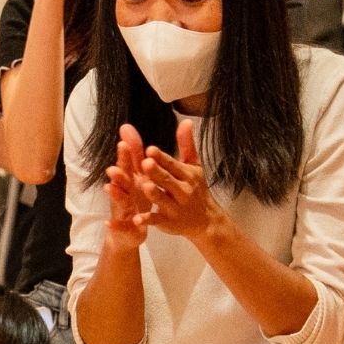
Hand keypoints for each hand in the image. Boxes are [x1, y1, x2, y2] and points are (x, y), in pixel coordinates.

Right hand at [103, 125, 154, 249]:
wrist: (130, 232)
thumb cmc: (136, 200)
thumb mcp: (139, 176)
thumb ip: (136, 153)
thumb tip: (128, 126)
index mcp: (132, 179)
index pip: (129, 162)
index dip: (127, 152)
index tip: (124, 138)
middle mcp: (125, 191)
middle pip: (122, 180)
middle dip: (118, 171)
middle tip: (114, 162)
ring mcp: (123, 209)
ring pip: (119, 200)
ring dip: (114, 194)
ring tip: (108, 187)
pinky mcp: (124, 227)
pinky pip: (120, 226)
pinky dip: (114, 225)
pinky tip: (107, 223)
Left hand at [137, 118, 221, 240]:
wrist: (206, 220)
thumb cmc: (196, 188)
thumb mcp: (194, 166)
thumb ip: (187, 145)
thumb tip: (186, 121)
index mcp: (187, 175)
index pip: (173, 165)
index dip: (162, 158)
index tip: (151, 149)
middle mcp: (182, 191)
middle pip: (167, 180)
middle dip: (157, 172)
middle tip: (145, 163)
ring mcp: (175, 207)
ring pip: (162, 199)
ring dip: (154, 193)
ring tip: (144, 186)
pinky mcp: (168, 222)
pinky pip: (157, 220)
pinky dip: (148, 219)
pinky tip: (137, 219)